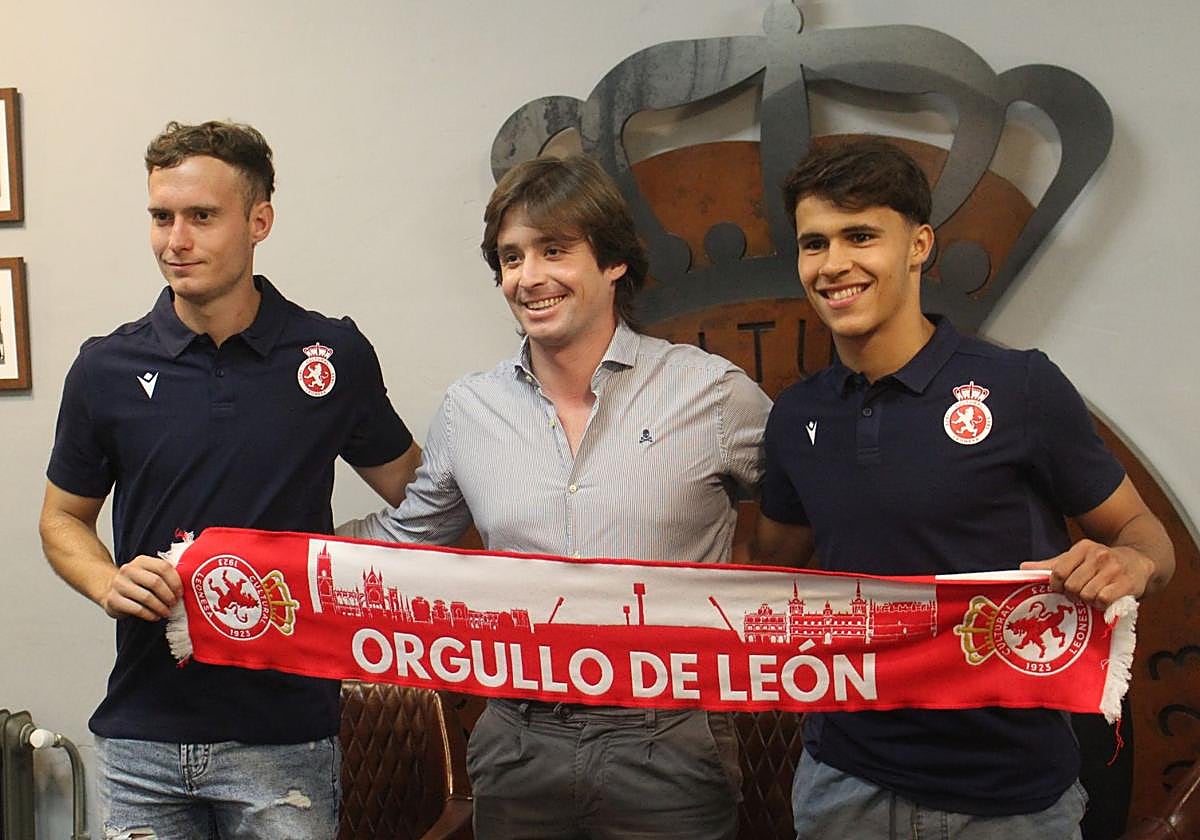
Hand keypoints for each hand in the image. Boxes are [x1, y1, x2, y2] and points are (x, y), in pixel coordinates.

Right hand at [100, 554, 182, 620]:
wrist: (110, 590)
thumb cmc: (137, 584)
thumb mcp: (149, 573)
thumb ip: (164, 575)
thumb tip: (188, 584)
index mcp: (141, 561)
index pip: (163, 567)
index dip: (175, 581)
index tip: (180, 593)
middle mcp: (129, 570)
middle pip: (155, 582)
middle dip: (168, 596)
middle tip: (174, 604)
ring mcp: (119, 584)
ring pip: (146, 597)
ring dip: (160, 607)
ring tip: (166, 612)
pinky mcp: (113, 600)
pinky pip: (136, 609)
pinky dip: (149, 614)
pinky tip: (155, 616)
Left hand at [1020, 539, 1154, 610]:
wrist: (1140, 562)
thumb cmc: (1101, 564)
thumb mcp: (1076, 559)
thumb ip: (1051, 564)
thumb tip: (1022, 568)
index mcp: (1083, 548)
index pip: (1058, 571)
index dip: (1057, 585)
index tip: (1062, 589)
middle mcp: (1099, 555)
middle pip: (1072, 585)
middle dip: (1073, 595)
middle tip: (1080, 595)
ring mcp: (1114, 569)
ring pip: (1087, 595)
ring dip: (1088, 601)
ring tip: (1093, 597)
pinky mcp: (1128, 583)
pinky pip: (1104, 600)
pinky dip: (1101, 605)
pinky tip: (1104, 601)